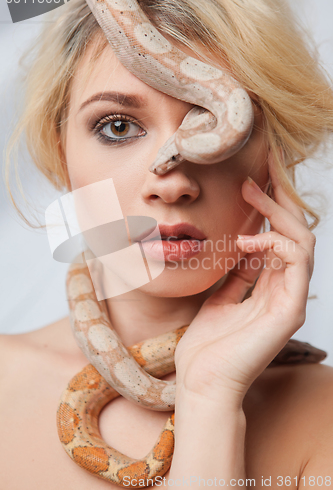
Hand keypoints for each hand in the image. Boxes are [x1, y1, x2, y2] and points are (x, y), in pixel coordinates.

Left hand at [174, 151, 315, 405]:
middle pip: (296, 234)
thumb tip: (242, 245)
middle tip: (256, 177)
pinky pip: (297, 262)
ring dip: (277, 214)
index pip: (281, 239)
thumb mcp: (221, 298)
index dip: (273, 209)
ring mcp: (291, 300)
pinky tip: (248, 240)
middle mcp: (286, 291)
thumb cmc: (207, 346)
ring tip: (251, 198)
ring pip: (302, 242)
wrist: (201, 382)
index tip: (256, 181)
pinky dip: (276, 242)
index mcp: (271, 288)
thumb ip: (238, 273)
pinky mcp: (290, 310)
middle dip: (279, 201)